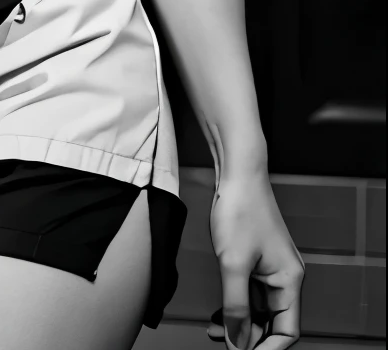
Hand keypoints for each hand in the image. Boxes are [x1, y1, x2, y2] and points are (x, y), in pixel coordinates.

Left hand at [207, 171, 303, 347]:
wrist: (236, 172)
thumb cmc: (240, 208)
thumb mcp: (233, 263)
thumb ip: (235, 306)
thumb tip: (236, 341)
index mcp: (290, 281)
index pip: (287, 330)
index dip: (267, 348)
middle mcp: (284, 277)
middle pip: (272, 322)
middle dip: (249, 337)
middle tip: (224, 345)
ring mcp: (269, 269)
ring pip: (258, 309)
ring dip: (239, 323)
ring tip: (215, 333)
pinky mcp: (255, 260)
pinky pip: (248, 293)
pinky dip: (234, 306)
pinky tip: (217, 314)